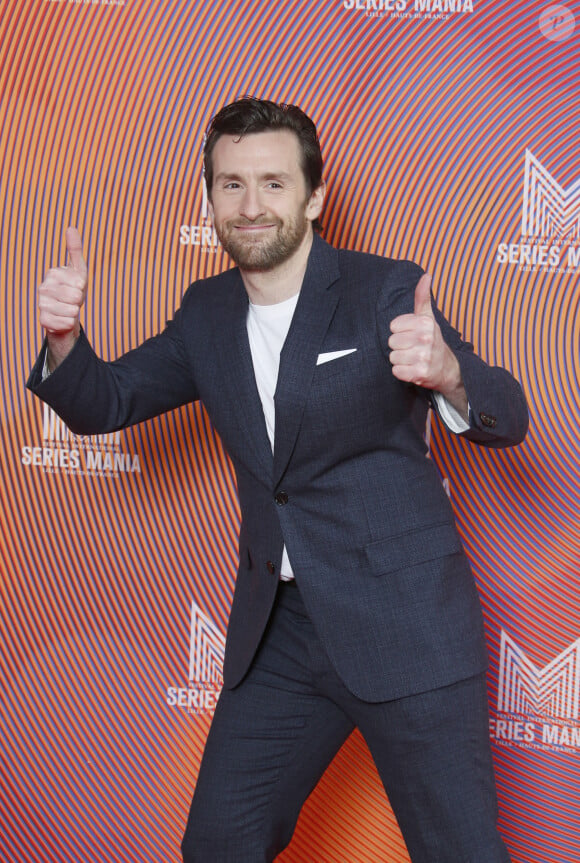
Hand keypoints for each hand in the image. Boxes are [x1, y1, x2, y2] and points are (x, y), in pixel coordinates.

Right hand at [38, 227, 87, 368]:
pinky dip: (69, 323)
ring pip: (71, 311)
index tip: (77, 287)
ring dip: (75, 312)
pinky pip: (66, 323)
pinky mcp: (43, 320)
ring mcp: (41, 304)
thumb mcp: (79, 269)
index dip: (82, 287)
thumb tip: (71, 227)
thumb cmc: (74, 289)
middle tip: (73, 299)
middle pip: (75, 297)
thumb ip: (75, 249)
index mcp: (52, 273)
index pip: (78, 282)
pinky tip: (64, 318)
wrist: (66, 312)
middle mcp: (43, 288)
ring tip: (69, 308)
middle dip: (79, 300)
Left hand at [388, 273, 464, 405]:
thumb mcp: (427, 317)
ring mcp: (423, 357)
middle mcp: (426, 339)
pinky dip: (402, 372)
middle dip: (400, 346)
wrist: (447, 368)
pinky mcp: (419, 374)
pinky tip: (413, 368)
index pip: (393, 326)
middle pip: (391, 342)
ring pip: (393, 357)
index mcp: (425, 323)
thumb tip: (426, 275)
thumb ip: (422, 297)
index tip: (412, 334)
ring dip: (400, 360)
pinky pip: (396, 371)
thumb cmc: (432, 340)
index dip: (400, 331)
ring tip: (413, 358)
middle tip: (413, 348)